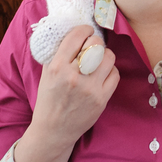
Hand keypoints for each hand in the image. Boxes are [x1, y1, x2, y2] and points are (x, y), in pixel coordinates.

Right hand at [28, 25, 118, 149]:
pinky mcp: (101, 99)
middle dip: (95, 42)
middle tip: (92, 46)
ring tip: (98, 60)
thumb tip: (74, 32)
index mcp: (56, 68)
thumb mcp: (46, 74)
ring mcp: (89, 89)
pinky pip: (115, 74)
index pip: (76, 37)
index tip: (86, 31)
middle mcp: (73, 77)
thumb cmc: (49, 99)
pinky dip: (110, 71)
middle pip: (95, 44)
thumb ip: (58, 53)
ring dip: (105, 55)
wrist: (53, 131)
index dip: (84, 29)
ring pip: (108, 57)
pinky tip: (102, 74)